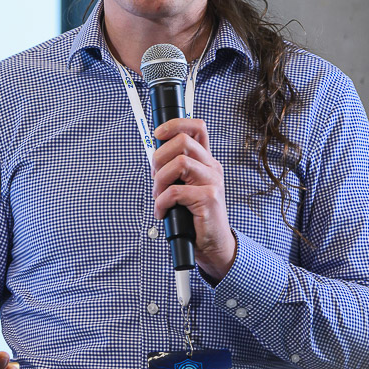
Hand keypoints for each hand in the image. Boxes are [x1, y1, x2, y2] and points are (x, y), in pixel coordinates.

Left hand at [152, 116, 236, 279]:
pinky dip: (161, 202)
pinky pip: (175, 191)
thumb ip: (175, 171)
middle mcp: (212, 168)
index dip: (175, 124)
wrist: (214, 244)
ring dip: (159, 180)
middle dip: (160, 156)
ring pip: (179, 162)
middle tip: (155, 174)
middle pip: (183, 141)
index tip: (158, 133)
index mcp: (206, 162)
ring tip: (159, 196)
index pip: (197, 128)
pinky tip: (162, 211)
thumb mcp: (187, 187)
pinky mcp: (208, 198)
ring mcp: (212, 182)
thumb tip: (153, 158)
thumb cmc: (196, 217)